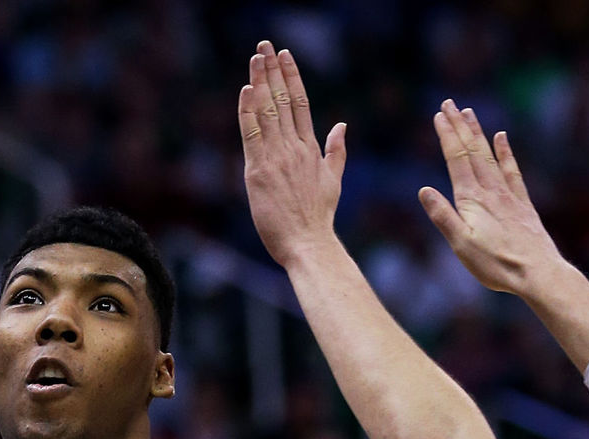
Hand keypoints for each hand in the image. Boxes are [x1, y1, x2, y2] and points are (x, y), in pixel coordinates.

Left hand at [240, 40, 346, 268]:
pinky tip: (246, 91)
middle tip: (265, 45)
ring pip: (268, 112)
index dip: (292, 77)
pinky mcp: (259, 172)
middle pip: (283, 101)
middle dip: (273, 70)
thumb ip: (336, 151)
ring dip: (260, 82)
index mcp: (310, 148)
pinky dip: (248, 113)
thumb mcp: (333, 180)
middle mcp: (294, 148)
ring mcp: (277, 158)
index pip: (301, 103)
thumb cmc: (318, 218)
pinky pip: (252, 136)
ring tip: (256, 57)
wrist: (309, 243)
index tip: (286, 56)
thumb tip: (342, 125)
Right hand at [419, 100, 566, 296]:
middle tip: (449, 104)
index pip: (456, 159)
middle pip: (472, 151)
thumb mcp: (461, 244)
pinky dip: (505, 151)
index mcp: (471, 199)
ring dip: (478, 133)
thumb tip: (424, 190)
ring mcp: (508, 194)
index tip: (438, 115)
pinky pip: (511, 169)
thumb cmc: (495, 264)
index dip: (447, 135)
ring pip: (489, 155)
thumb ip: (443, 216)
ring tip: (469, 113)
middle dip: (459, 126)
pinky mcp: (521, 202)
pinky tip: (501, 138)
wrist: (537, 272)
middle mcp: (490, 190)